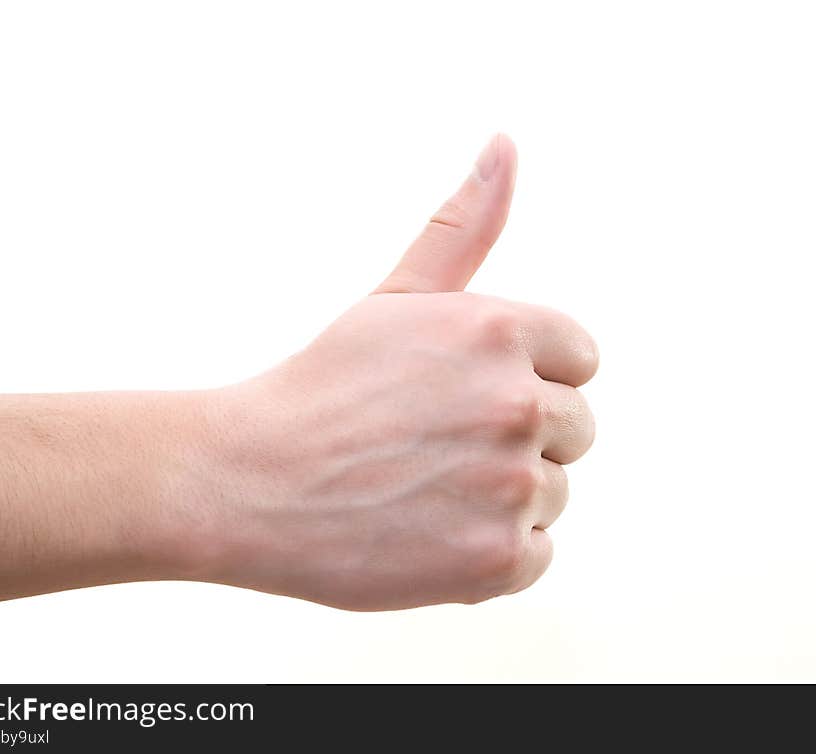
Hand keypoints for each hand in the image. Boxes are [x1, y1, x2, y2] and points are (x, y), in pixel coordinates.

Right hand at [193, 135, 597, 609]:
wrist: (247, 480)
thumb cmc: (323, 386)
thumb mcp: (395, 299)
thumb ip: (462, 227)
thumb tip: (505, 142)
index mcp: (502, 329)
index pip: (579, 359)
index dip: (526, 378)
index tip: (464, 395)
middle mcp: (518, 402)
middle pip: (576, 428)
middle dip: (518, 436)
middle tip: (435, 445)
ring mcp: (509, 485)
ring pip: (552, 493)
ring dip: (501, 496)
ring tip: (421, 489)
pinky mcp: (495, 559)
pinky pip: (536, 554)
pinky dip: (491, 552)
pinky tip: (427, 532)